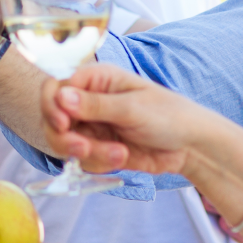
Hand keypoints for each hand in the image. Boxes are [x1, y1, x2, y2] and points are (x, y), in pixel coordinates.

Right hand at [42, 63, 208, 173]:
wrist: (190, 146)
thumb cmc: (168, 115)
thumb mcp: (133, 108)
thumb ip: (95, 105)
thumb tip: (61, 96)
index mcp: (95, 80)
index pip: (55, 89)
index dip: (53, 107)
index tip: (63, 124)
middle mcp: (87, 101)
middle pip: (52, 120)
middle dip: (66, 138)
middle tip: (84, 148)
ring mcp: (91, 126)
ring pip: (65, 144)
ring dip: (90, 153)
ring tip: (120, 154)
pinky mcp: (97, 148)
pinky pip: (82, 160)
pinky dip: (99, 162)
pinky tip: (124, 157)